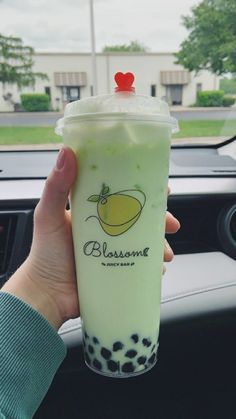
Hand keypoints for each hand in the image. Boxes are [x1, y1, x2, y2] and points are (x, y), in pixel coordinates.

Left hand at [2, 147, 179, 329]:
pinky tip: (158, 269)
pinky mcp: (117, 269)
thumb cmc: (45, 254)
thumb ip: (56, 186)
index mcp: (93, 211)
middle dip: (160, 220)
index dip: (143, 189)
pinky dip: (153, 266)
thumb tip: (67, 152)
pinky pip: (141, 264)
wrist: (48, 294)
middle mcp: (106, 228)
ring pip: (145, 242)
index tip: (162, 188)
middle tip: (172, 225)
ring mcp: (113, 250)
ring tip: (166, 253)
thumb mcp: (48, 216)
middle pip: (140, 218)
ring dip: (160, 244)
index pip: (122, 194)